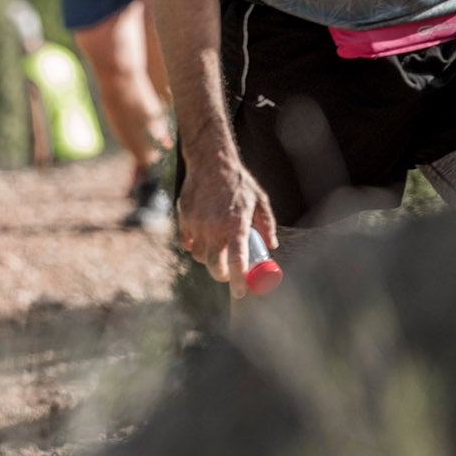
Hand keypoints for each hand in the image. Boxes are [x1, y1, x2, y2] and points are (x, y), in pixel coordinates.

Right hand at [177, 151, 277, 297]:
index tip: (241, 293)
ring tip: (216, 249)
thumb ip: (267, 225)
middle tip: (228, 274)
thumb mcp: (260, 202)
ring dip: (208, 257)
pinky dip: (193, 245)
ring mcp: (197, 223)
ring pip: (198, 255)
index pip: (238, 262)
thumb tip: (271, 245)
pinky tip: (202, 237)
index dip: (239, 281)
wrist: (211, 162)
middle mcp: (215, 227)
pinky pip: (186, 242)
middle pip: (214, 265)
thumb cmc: (239, 182)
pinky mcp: (184, 218)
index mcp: (237, 226)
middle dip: (221, 275)